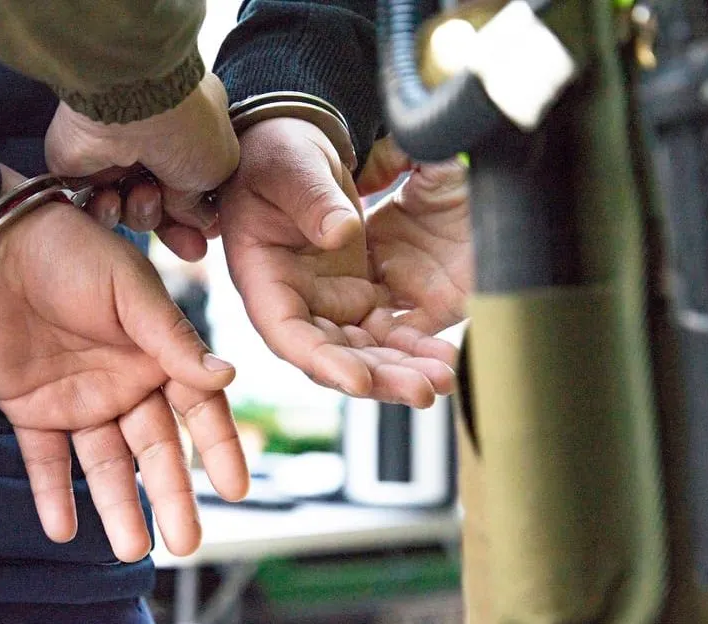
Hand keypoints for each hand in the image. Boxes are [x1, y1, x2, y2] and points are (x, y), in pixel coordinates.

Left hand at [0, 167, 248, 561]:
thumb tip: (227, 377)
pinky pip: (43, 460)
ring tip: (130, 551)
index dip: (217, 448)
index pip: (197, 410)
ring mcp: (77, 400)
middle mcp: (122, 383)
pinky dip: (51, 494)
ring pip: (103, 464)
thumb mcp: (128, 289)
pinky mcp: (30, 409)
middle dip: (171, 496)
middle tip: (186, 542)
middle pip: (153, 450)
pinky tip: (62, 529)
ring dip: (116, 506)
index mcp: (156, 354)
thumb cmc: (70, 250)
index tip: (237, 488)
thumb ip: (171, 336)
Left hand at [45, 72, 238, 260]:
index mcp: (189, 131)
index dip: (198, 216)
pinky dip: (106, 209)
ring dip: (142, 212)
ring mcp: (115, 155)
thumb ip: (205, 199)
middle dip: (175, 228)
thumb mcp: (218, 167)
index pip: (193, 185)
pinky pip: (97, 208)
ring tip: (143, 194)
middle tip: (189, 248)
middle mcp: (152, 143)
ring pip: (131, 209)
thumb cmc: (184, 124)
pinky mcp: (81, 168)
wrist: (129, 104)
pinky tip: (113, 195)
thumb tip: (198, 219)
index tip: (205, 236)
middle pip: (163, 204)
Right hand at [218, 118, 457, 407]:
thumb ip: (312, 198)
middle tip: (423, 389)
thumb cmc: (278, 155)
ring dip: (402, 371)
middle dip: (378, 378)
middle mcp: (294, 303)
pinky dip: (414, 347)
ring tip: (443, 379)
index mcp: (263, 279)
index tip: (360, 379)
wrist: (295, 149)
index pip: (288, 333)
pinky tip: (444, 357)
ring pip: (364, 353)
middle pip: (333, 357)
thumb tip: (342, 233)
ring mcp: (328, 304)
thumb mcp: (290, 167)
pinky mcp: (358, 297)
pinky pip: (387, 332)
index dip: (323, 362)